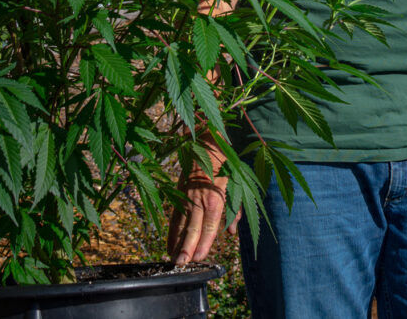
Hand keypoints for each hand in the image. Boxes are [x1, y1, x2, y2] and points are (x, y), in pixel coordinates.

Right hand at [167, 150, 240, 265]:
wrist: (206, 141)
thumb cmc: (225, 164)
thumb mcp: (237, 184)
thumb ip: (233, 210)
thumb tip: (231, 233)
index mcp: (216, 197)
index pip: (210, 225)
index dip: (204, 242)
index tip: (199, 258)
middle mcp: (200, 198)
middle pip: (193, 226)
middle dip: (187, 246)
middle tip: (182, 264)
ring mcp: (187, 195)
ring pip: (180, 222)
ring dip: (176, 242)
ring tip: (173, 259)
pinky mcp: (179, 193)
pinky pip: (174, 215)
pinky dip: (171, 230)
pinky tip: (169, 244)